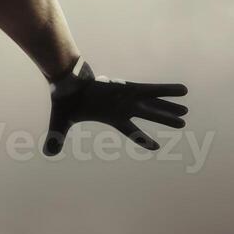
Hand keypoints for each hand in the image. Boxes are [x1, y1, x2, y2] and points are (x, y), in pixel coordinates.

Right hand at [45, 58, 187, 155]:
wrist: (66, 80)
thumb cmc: (65, 100)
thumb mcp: (61, 122)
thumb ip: (57, 137)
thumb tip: (47, 153)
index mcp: (112, 118)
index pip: (132, 132)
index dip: (144, 139)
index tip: (157, 146)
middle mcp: (124, 108)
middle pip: (149, 116)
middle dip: (165, 119)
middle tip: (182, 123)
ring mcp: (128, 97)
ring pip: (154, 103)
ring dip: (170, 106)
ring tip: (186, 111)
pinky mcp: (129, 87)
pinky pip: (153, 89)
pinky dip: (167, 90)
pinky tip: (183, 90)